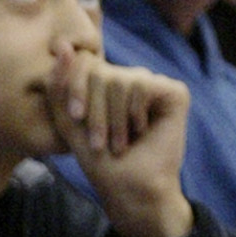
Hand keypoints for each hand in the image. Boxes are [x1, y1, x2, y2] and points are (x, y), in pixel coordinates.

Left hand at [39, 43, 194, 236]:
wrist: (130, 191)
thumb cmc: (100, 162)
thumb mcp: (69, 123)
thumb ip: (60, 85)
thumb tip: (62, 45)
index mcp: (107, 84)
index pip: (84, 62)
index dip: (76, 87)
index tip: (75, 117)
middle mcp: (131, 79)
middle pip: (101, 72)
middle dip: (96, 111)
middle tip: (101, 142)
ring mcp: (153, 85)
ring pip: (121, 80)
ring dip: (115, 119)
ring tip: (120, 143)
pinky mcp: (174, 92)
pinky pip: (143, 84)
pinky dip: (135, 112)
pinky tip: (142, 130)